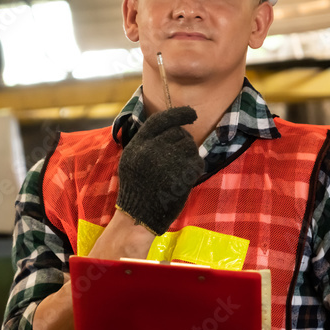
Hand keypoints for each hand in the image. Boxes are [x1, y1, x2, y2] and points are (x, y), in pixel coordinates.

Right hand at [115, 106, 203, 234]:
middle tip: (180, 158)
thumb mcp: (131, 160)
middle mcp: (151, 150)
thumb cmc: (137, 188)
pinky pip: (197, 162)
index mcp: (138, 144)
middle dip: (184, 142)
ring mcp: (166, 163)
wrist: (138, 216)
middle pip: (178, 133)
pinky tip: (187, 177)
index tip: (192, 113)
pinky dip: (196, 168)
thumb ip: (147, 143)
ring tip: (180, 169)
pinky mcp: (180, 176)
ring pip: (190, 146)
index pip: (160, 120)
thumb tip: (173, 128)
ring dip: (190, 155)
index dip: (178, 114)